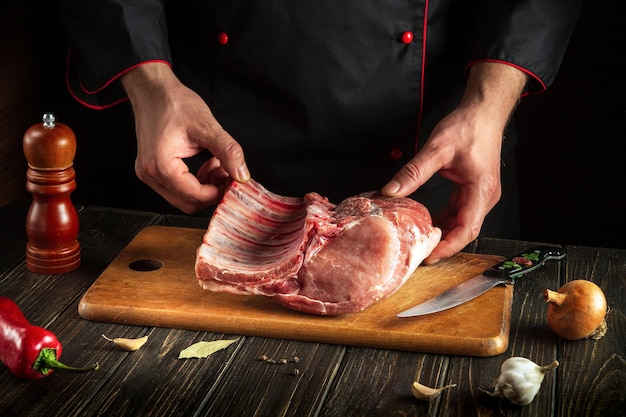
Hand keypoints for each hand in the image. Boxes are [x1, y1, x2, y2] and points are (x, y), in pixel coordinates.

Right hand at [121, 62, 249, 212]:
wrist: (153, 90)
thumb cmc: (174, 103)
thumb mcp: (207, 126)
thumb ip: (227, 152)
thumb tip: (242, 175)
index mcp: (160, 165)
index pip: (195, 196)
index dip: (219, 193)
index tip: (235, 181)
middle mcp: (150, 174)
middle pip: (188, 203)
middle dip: (212, 192)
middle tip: (228, 174)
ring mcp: (148, 174)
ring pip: (183, 198)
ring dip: (205, 188)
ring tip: (218, 165)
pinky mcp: (152, 170)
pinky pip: (177, 188)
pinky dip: (196, 182)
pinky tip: (207, 164)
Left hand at [382, 62, 526, 262]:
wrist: (483, 111)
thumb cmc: (468, 126)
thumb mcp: (437, 149)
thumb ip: (413, 172)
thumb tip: (391, 190)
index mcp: (481, 189)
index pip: (467, 228)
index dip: (449, 246)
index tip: (430, 256)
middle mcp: (485, 196)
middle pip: (466, 230)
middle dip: (444, 244)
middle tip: (419, 252)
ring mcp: (481, 194)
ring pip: (463, 222)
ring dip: (444, 232)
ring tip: (420, 240)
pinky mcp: (474, 189)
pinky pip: (460, 211)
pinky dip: (446, 219)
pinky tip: (429, 221)